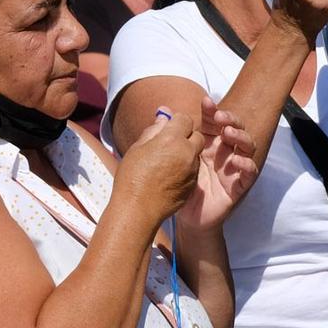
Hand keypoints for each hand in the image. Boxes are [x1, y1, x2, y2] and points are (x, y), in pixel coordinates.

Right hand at [115, 104, 206, 222]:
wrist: (138, 209)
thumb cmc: (132, 177)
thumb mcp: (137, 148)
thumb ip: (153, 131)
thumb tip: (164, 118)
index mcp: (172, 139)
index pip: (184, 119)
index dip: (175, 121)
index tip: (167, 127)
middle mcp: (187, 152)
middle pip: (196, 135)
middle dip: (185, 136)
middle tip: (168, 144)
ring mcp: (192, 169)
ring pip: (195, 153)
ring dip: (186, 153)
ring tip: (166, 162)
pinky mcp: (193, 183)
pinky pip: (193, 169)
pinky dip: (186, 168)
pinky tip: (169, 175)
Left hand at [177, 96, 259, 232]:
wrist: (187, 219)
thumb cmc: (181, 188)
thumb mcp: (174, 160)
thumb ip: (169, 136)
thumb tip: (163, 110)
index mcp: (210, 144)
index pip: (217, 122)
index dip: (213, 111)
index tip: (205, 102)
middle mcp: (225, 153)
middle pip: (236, 129)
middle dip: (230, 119)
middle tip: (220, 117)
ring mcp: (234, 168)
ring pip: (247, 146)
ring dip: (240, 136)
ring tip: (228, 133)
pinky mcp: (239, 186)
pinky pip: (250, 172)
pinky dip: (246, 165)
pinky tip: (236, 161)